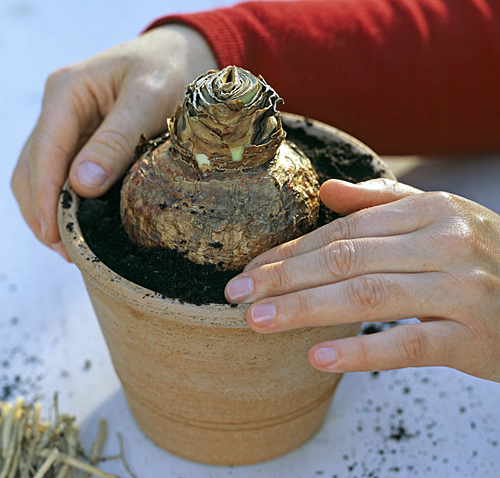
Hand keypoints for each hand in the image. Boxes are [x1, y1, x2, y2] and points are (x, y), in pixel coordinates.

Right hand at [11, 24, 216, 259]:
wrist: (179, 57)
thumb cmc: (167, 72)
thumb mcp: (148, 100)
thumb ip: (115, 140)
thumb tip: (82, 186)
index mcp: (67, 93)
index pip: (44, 152)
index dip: (45, 198)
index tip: (56, 236)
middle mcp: (59, 109)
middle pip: (32, 167)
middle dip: (43, 211)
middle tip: (66, 252)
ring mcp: (68, 125)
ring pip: (40, 174)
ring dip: (49, 210)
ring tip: (69, 247)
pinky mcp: (83, 139)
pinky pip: (62, 173)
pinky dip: (64, 200)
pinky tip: (79, 223)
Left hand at [225, 178, 499, 381]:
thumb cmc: (483, 256)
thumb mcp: (440, 217)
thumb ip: (382, 201)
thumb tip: (327, 190)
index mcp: (429, 212)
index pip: (343, 232)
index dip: (291, 251)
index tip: (251, 268)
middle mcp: (444, 244)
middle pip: (345, 260)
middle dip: (284, 278)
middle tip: (236, 293)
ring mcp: (459, 291)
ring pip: (366, 297)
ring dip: (304, 310)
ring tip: (256, 320)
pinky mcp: (471, 338)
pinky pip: (407, 345)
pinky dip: (360, 352)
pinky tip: (317, 358)